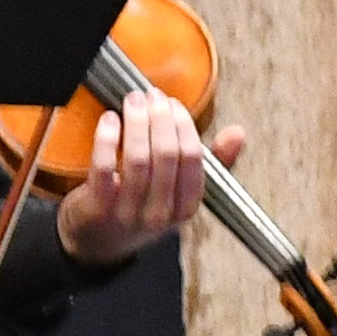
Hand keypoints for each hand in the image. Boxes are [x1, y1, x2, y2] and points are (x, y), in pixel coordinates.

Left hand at [52, 93, 235, 263]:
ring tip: (133, 101)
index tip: (173, 104)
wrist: (99, 239)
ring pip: (138, 159)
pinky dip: (107, 138)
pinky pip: (105, 167)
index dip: (183, 126)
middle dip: (159, 118)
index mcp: (186, 208)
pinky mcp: (99, 207)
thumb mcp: (180, 189)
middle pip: (166, 155)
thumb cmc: (145, 205)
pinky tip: (109, 119)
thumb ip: (212, 162)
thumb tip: (238, 133)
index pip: (192, 159)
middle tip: (151, 95)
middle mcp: (160, 214)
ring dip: (136, 122)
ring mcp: (129, 213)